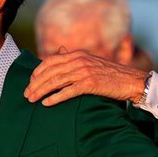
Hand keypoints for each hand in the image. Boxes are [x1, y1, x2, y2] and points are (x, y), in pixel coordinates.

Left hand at [24, 48, 147, 106]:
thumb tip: (59, 52)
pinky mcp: (90, 84)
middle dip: (35, 84)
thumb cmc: (110, 74)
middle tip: (26, 95)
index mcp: (77, 54)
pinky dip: (55, 98)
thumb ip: (74, 58)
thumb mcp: (91, 62)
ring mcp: (84, 72)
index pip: (50, 61)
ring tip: (32, 100)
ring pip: (55, 81)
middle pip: (50, 72)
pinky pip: (68, 91)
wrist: (131, 80)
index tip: (30, 83)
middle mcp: (79, 61)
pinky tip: (46, 103)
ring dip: (41, 91)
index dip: (37, 72)